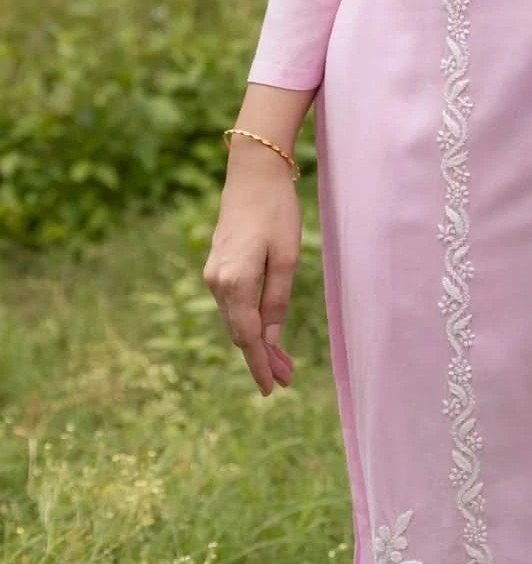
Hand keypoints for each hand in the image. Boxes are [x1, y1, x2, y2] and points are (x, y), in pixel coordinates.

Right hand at [203, 148, 301, 395]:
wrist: (253, 174)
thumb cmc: (276, 212)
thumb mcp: (286, 258)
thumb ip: (276, 301)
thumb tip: (270, 340)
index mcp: (234, 282)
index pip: (247, 337)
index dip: (260, 365)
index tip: (271, 389)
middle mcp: (216, 283)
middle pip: (239, 333)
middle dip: (261, 358)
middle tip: (285, 380)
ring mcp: (213, 275)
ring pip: (234, 321)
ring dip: (255, 342)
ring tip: (280, 364)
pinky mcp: (217, 267)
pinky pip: (232, 305)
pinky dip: (248, 322)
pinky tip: (264, 332)